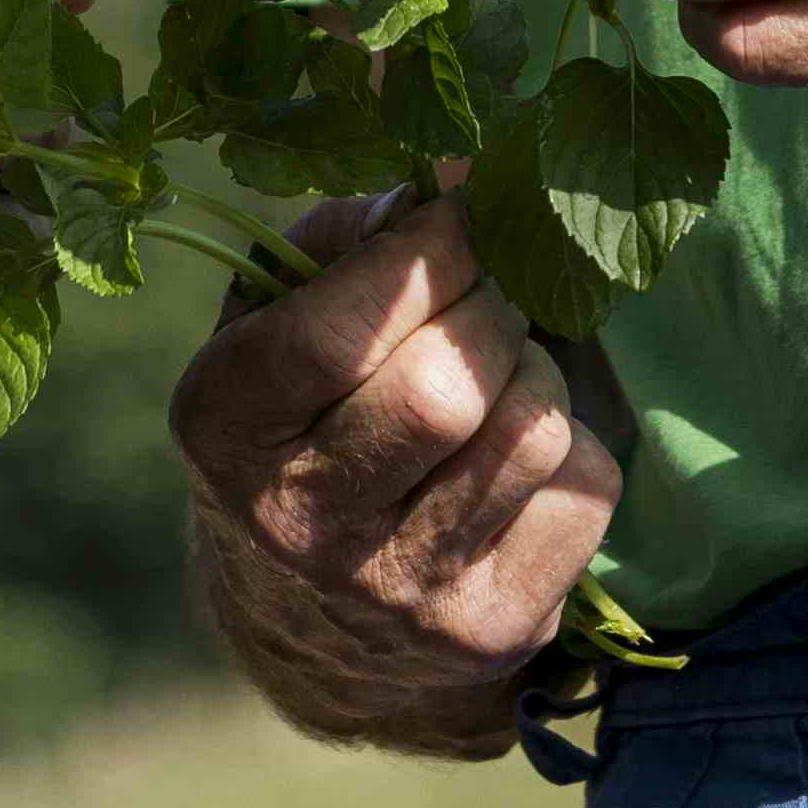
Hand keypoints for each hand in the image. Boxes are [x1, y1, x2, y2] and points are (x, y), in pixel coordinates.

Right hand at [167, 186, 617, 757]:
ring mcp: (399, 592)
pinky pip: (584, 491)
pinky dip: (572, 449)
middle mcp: (298, 525)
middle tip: (496, 279)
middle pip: (447, 384)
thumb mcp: (278, 314)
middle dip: (494, 302)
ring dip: (537, 370)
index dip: (426, 251)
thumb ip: (349, 235)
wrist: (317, 614)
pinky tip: (516, 457)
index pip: (337, 329)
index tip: (464, 207)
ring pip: (530, 429)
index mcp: (223, 427)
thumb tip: (462, 177)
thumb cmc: (306, 412)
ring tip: (499, 370)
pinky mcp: (491, 631)